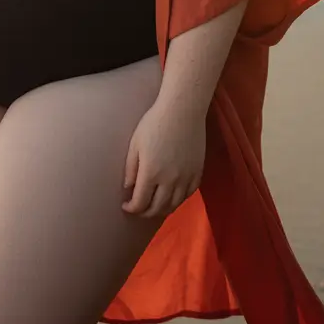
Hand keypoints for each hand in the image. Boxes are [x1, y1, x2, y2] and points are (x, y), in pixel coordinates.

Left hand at [121, 103, 204, 218]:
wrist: (183, 110)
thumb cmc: (154, 123)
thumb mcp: (135, 144)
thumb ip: (130, 168)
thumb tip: (128, 188)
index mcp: (151, 173)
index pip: (140, 202)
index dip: (132, 208)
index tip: (126, 206)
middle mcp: (170, 181)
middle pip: (157, 208)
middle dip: (145, 212)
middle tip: (139, 209)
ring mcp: (186, 178)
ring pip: (174, 205)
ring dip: (163, 210)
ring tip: (154, 207)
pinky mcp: (198, 172)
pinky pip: (188, 194)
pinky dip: (179, 200)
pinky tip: (173, 197)